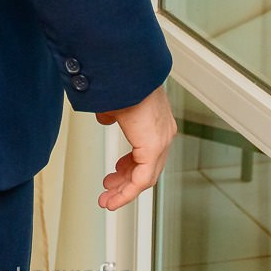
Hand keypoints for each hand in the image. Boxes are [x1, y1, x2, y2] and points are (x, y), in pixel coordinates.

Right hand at [94, 85, 175, 210]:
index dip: (129, 167)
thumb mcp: (114, 102)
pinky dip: (127, 192)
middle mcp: (163, 133)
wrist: (127, 71)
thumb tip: (106, 118)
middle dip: (125, 182)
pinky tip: (114, 199)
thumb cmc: (122, 80)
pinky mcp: (154, 147)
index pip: (147, 154)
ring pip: (145, 177)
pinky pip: (142, 179)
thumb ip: (112, 113)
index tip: (115, 174)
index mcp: (156, 122)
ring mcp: (161, 140)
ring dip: (124, 190)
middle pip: (147, 168)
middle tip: (109, 189)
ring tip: (108, 199)